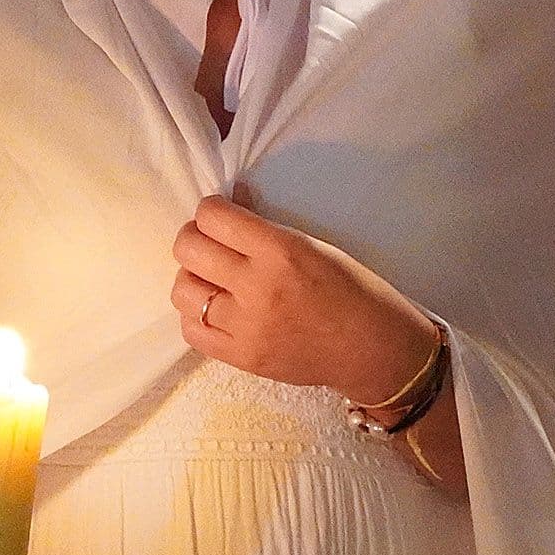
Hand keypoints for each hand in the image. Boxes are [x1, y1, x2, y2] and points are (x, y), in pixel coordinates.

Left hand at [171, 192, 435, 406]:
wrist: (372, 349)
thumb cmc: (352, 288)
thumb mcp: (314, 245)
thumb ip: (265, 225)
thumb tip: (231, 196)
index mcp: (281, 251)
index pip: (213, 217)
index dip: (211, 209)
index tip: (221, 214)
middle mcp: (258, 287)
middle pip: (188, 249)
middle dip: (195, 237)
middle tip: (211, 242)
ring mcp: (246, 327)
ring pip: (182, 290)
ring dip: (192, 277)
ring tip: (212, 278)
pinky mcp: (242, 358)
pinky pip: (192, 331)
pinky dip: (196, 315)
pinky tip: (216, 308)